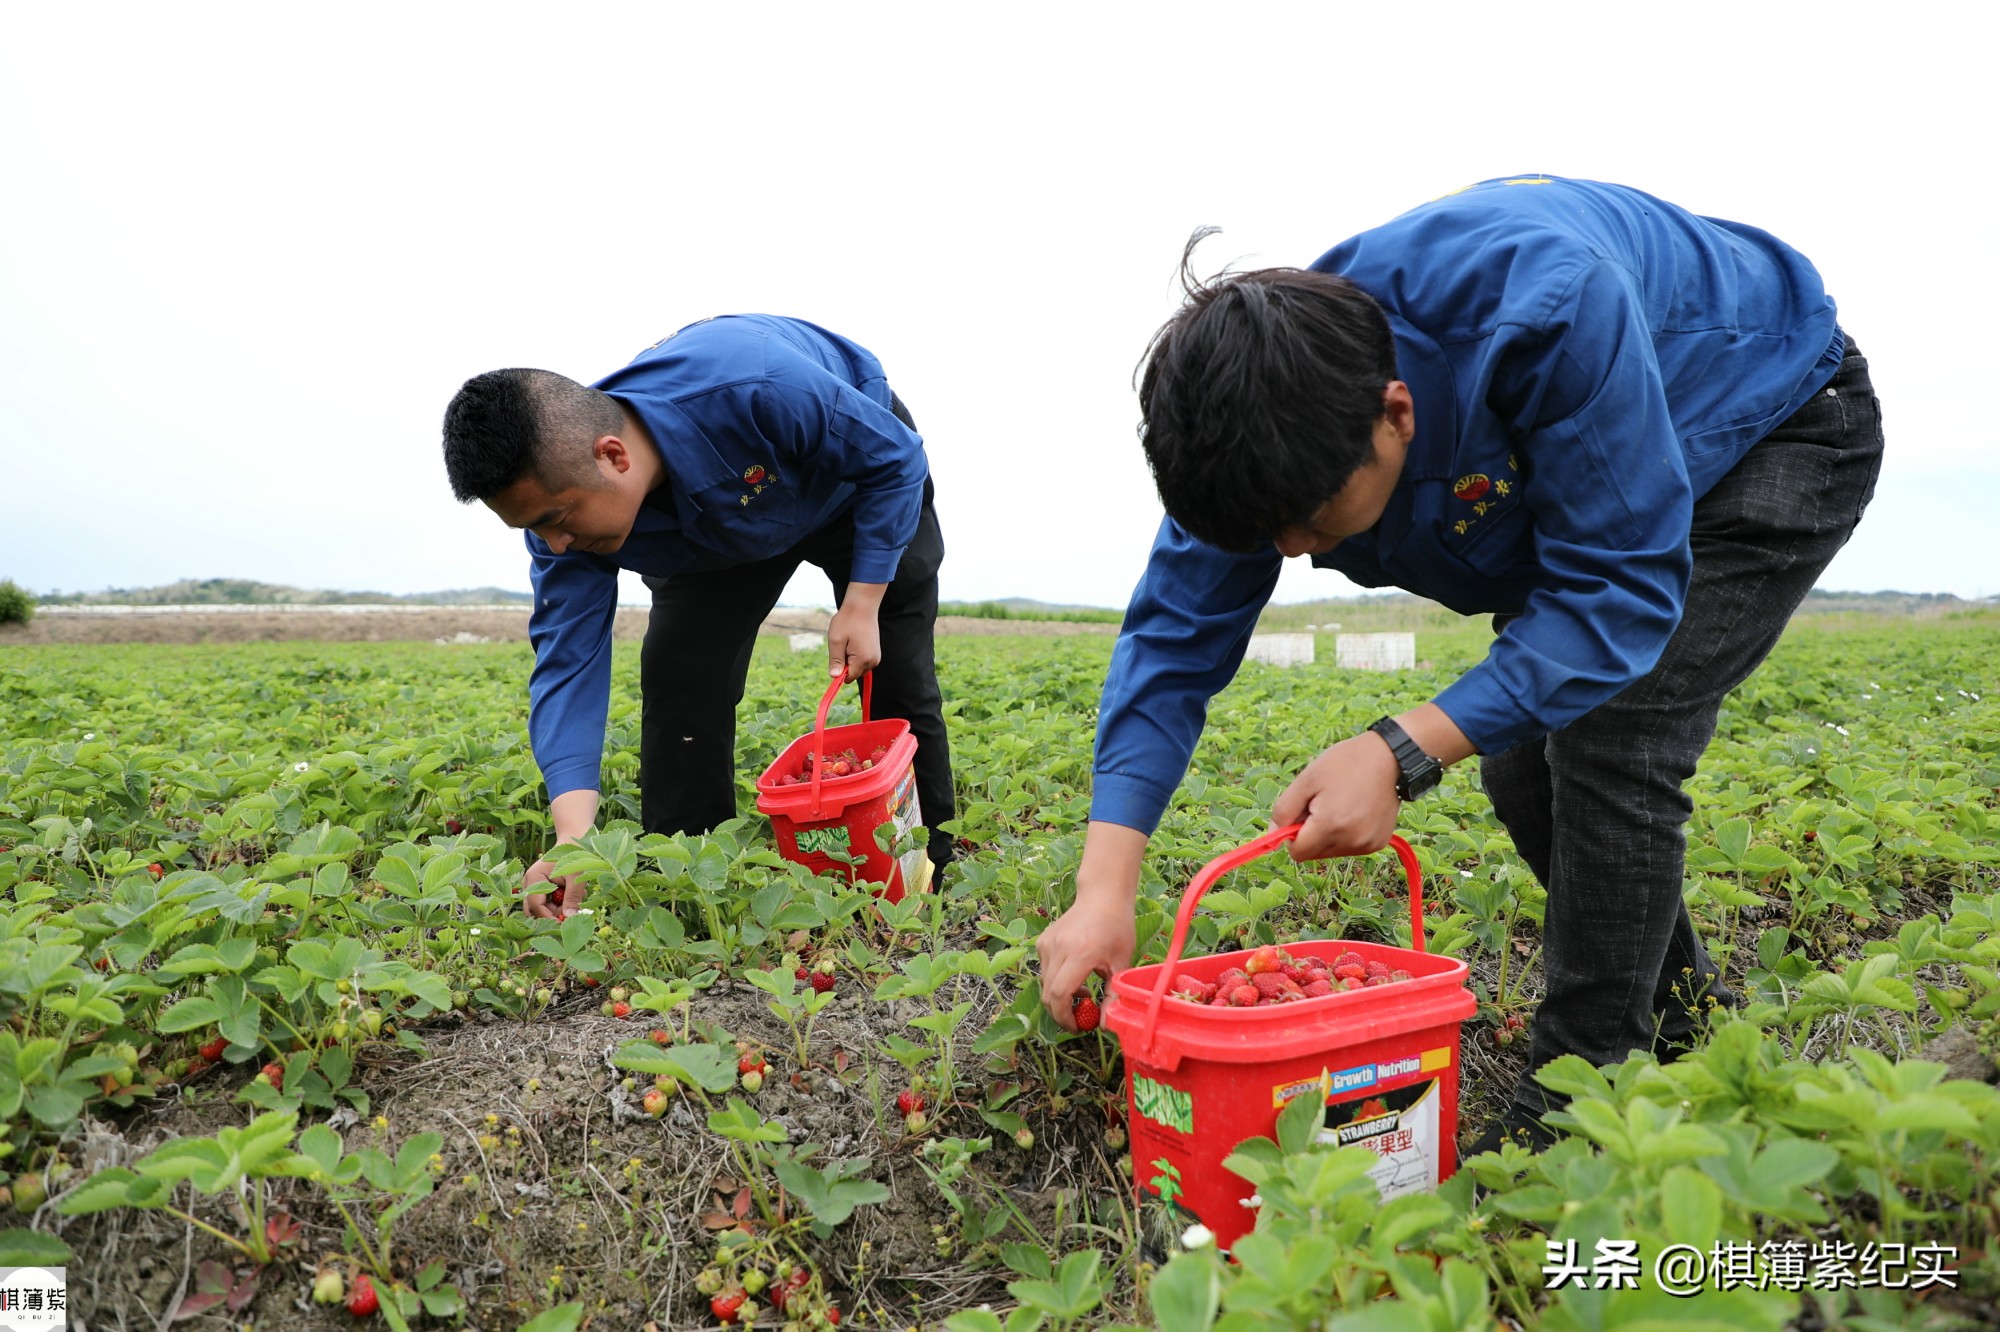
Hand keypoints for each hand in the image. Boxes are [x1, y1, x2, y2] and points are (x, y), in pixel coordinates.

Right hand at [527, 789, 599, 918]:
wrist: (576, 838)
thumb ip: (573, 897)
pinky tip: (570, 896)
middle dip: (550, 916)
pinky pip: (545, 902)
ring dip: (554, 911)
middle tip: (570, 916)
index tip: (565, 924)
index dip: (549, 917)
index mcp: (534, 878)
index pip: (535, 905)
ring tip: (572, 902)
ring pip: (539, 908)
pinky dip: (557, 905)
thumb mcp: (577, 876)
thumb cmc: (577, 854)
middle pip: (533, 910)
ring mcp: (533, 885)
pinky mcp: (540, 887)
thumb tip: (570, 918)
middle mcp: (529, 883)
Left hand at [828, 583, 885, 680]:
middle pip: (854, 674)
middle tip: (842, 646)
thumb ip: (835, 661)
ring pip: (858, 667)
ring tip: (848, 641)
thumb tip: (834, 677)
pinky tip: (853, 640)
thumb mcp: (836, 641)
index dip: (839, 670)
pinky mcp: (876, 651)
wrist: (862, 605)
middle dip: (845, 664)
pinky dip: (856, 655)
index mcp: (863, 660)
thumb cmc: (847, 621)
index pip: (849, 677)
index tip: (836, 656)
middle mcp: (873, 661)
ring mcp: (876, 656)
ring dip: (850, 659)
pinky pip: (863, 661)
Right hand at [1037, 895, 1134, 1031]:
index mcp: (1081, 953)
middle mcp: (1059, 947)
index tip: (1077, 1027)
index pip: (1060, 993)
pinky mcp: (1042, 941)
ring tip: (1084, 991)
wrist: (1102, 897)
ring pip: (1045, 983)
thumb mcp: (1122, 962)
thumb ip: (1113, 995)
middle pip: (1049, 993)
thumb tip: (1104, 1024)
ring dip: (1061, 996)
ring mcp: (1047, 943)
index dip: (1065, 1017)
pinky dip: (1056, 980)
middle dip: (1061, 1013)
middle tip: (1079, 1019)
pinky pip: (1045, 970)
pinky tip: (1075, 974)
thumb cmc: (1117, 928)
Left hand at [1271, 730, 1401, 859]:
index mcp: (1330, 826)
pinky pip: (1351, 847)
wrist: (1390, 757)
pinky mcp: (1379, 843)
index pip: (1297, 852)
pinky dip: (1346, 834)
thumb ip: (1285, 810)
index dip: (1291, 835)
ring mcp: (1367, 844)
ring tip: (1339, 804)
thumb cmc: (1345, 763)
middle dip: (1310, 834)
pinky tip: (1355, 811)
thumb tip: (1272, 834)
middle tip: (1320, 804)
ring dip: (1328, 835)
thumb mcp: (1307, 779)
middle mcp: (1351, 841)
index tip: (1300, 813)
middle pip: (1314, 853)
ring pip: (1331, 851)